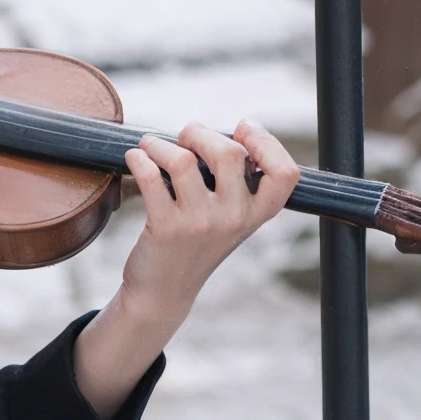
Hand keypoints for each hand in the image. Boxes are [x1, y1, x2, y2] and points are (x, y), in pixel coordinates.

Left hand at [73, 120, 298, 419]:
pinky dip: (139, 159)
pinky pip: (151, 177)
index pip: (285, 174)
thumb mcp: (229, 218)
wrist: (164, 291)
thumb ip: (235, 182)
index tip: (243, 128)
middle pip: (229, 152)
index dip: (267, 142)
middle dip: (200, 132)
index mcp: (257, 214)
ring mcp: (200, 225)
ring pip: (183, 160)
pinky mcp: (166, 229)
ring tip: (150, 146)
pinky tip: (135, 159)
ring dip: (160, 144)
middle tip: (184, 136)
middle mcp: (234, 219)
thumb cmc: (195, 244)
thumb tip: (211, 132)